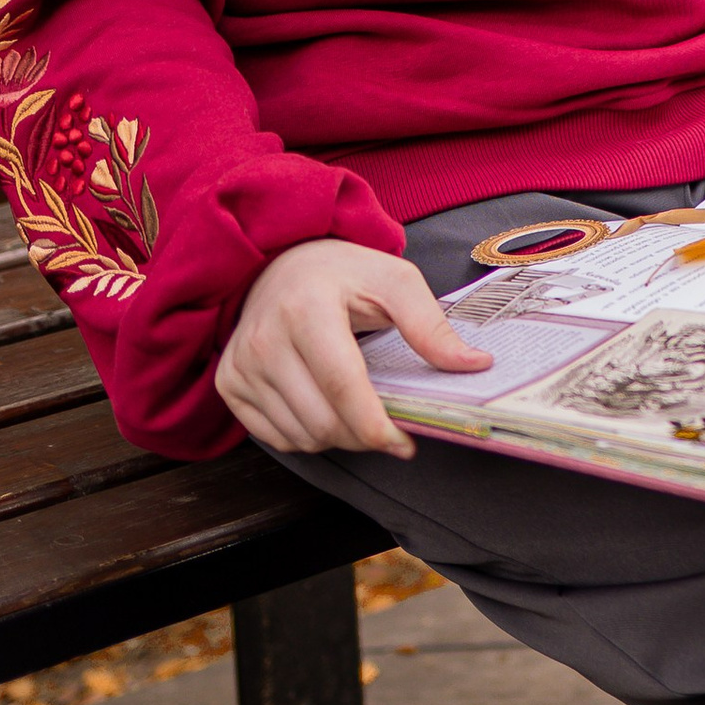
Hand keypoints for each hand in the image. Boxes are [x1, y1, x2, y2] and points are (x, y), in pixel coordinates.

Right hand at [214, 237, 491, 460]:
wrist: (280, 263)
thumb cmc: (342, 272)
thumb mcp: (395, 281)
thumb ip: (431, 326)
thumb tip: (475, 365)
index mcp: (306, 307)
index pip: (343, 387)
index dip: (377, 426)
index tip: (406, 441)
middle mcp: (263, 337)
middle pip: (322, 421)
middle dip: (364, 436)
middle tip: (388, 426)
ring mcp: (240, 364)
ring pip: (301, 436)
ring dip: (338, 438)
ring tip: (357, 410)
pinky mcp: (229, 383)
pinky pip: (276, 437)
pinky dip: (308, 435)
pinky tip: (324, 408)